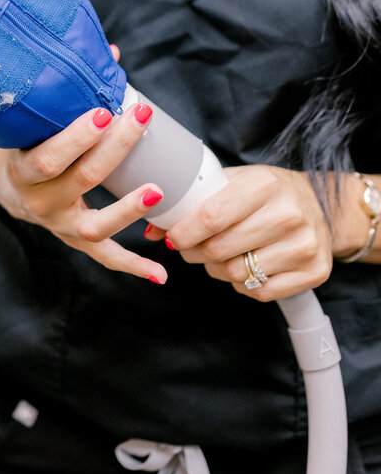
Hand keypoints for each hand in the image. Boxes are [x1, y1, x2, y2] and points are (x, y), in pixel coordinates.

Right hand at [0, 99, 166, 283]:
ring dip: (128, 209)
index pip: (49, 157)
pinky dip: (133, 266)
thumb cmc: (27, 142)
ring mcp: (59, 225)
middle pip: (82, 178)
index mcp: (23, 170)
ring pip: (96, 225)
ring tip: (157, 190)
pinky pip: (106, 257)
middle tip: (140, 119)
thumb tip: (110, 55)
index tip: (104, 111)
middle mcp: (39, 202)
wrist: (9, 182)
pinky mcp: (76, 240)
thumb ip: (69, 90)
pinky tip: (161, 274)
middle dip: (115, 147)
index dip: (76, 137)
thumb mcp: (35, 119)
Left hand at [161, 165, 332, 300]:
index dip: (184, 232)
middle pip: (219, 250)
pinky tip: (244, 266)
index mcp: (264, 185)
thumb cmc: (267, 192)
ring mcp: (304, 246)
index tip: (171, 238)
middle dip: (194, 252)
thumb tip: (152, 229)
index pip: (211, 217)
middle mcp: (288, 215)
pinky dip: (242, 284)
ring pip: (236, 274)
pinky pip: (259, 292)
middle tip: (190, 248)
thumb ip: (194, 201)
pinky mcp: (314, 272)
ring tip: (218, 256)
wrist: (322, 206)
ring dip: (216, 270)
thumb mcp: (234, 181)